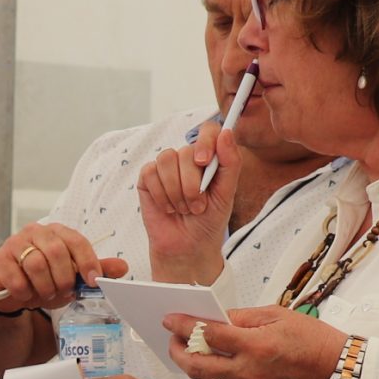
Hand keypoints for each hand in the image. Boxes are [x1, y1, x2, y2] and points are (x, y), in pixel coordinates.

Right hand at [0, 223, 128, 314]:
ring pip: (36, 264)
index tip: (93, 281)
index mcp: (57, 232)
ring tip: (45, 294)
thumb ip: (93, 270)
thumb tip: (122, 267)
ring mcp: (15, 244)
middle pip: (57, 251)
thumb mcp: (71, 276)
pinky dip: (25, 292)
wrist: (8, 289)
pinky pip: (16, 278)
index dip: (88, 262)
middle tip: (63, 291)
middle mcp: (36, 232)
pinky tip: (26, 295)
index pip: (77, 241)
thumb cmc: (42, 279)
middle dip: (64, 278)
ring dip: (45, 287)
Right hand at [137, 124, 235, 286]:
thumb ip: (231, 162)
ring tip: (183, 208)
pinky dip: (161, 195)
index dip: (205, 142)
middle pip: (185, 151)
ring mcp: (166, 167)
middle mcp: (187, 158)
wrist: (187, 246)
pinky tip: (168, 208)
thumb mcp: (227, 193)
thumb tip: (226, 132)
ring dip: (176, 191)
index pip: (208, 131)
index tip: (204, 162)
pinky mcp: (147, 178)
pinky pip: (150, 173)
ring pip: (166, 160)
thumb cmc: (209, 220)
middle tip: (197, 206)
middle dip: (192, 184)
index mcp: (210, 157)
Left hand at [162, 306, 348, 378]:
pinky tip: (212, 378)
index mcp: (255, 344)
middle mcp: (248, 371)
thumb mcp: (279, 315)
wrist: (336, 373)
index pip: (207, 334)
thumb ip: (243, 317)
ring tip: (194, 355)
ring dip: (194, 368)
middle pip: (197, 365)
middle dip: (177, 351)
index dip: (183, 325)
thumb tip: (217, 318)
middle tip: (173, 341)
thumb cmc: (312, 341)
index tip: (170, 320)